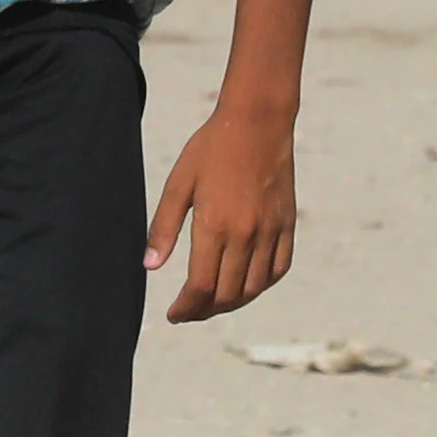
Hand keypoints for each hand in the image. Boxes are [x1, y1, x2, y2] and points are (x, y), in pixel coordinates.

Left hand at [148, 93, 299, 323]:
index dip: (186, 308)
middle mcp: (246, 234)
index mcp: (214, 225)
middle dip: (204, 311)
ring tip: (213, 304)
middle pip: (227, 294)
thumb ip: (164, 227)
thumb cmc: (211, 148)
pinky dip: (261, 285)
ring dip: (232, 303)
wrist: (258, 121)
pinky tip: (246, 285)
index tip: (175, 315)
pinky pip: (278, 269)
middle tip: (189, 312)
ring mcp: (270, 231)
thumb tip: (150, 266)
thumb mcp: (179, 183)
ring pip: (253, 287)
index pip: (201, 286)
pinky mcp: (287, 224)